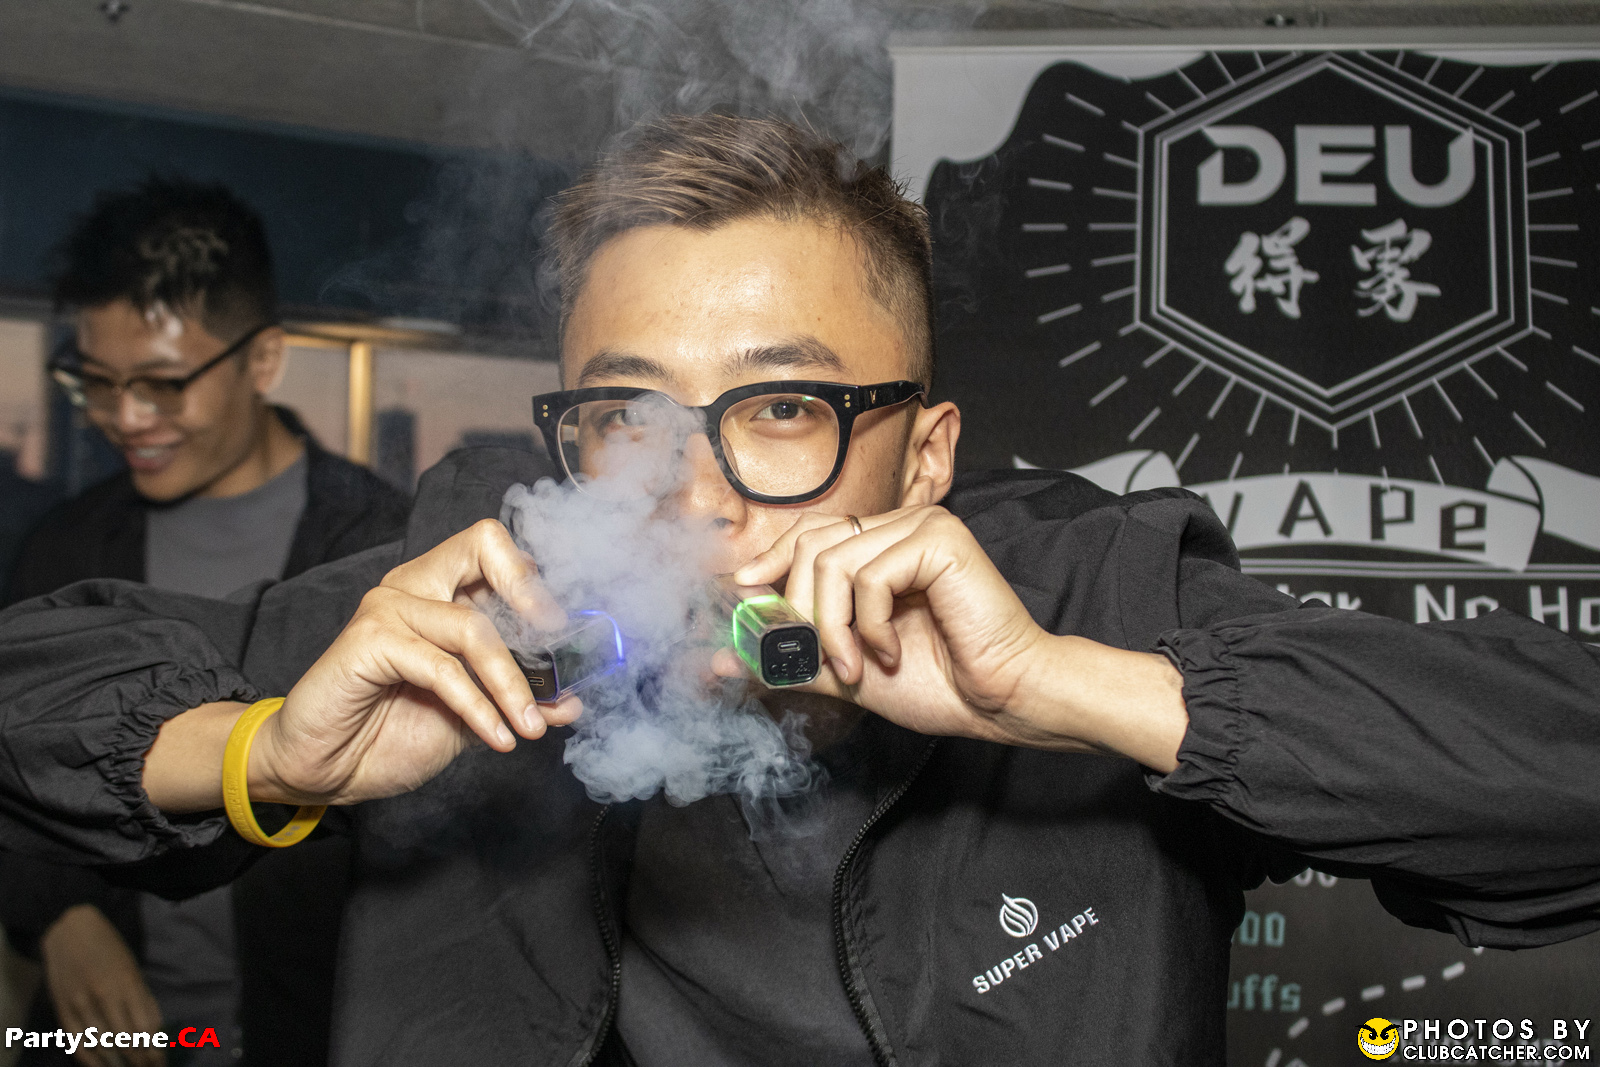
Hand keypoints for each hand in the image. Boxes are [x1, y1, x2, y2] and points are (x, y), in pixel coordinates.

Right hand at [40, 905, 164, 1066]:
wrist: (70, 930)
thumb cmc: (109, 948)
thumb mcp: (132, 969)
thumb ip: (142, 998)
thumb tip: (155, 1030)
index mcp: (127, 983)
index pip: (146, 1027)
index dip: (156, 1049)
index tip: (162, 1061)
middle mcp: (104, 996)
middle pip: (126, 1041)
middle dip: (141, 1061)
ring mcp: (81, 1004)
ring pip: (102, 1046)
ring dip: (118, 1065)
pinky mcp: (63, 1010)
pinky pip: (77, 1043)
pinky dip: (91, 1060)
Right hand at [249, 519, 583, 805]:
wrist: (325, 769)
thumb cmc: (390, 733)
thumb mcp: (474, 717)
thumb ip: (519, 700)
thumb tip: (572, 699)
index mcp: (442, 590)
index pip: (495, 549)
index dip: (534, 579)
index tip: (565, 628)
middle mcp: (415, 585)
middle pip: (481, 543)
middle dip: (528, 590)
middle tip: (556, 641)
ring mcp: (388, 607)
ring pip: (474, 628)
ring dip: (512, 684)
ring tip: (531, 726)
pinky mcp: (368, 640)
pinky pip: (442, 668)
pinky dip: (479, 707)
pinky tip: (497, 737)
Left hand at [731, 508, 1186, 768]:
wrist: (1001, 703)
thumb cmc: (940, 686)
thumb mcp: (844, 673)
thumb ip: (790, 659)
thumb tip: (722, 659)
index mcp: (882, 546)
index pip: (807, 534)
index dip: (769, 563)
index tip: (742, 597)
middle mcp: (900, 525)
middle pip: (810, 544)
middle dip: (797, 609)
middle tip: (815, 659)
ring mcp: (921, 528)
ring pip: (831, 561)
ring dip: (831, 627)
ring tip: (855, 666)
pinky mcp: (939, 540)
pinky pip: (869, 575)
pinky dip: (868, 625)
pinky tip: (891, 652)